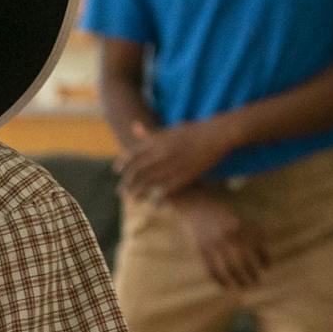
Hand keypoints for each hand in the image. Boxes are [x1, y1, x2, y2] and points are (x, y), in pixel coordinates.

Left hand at [115, 119, 233, 202]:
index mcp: (156, 141)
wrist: (216, 135)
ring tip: (133, 199)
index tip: (117, 171)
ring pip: (149, 183)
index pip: (132, 154)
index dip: (123, 164)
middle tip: (121, 192)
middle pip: (138, 171)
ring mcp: (171, 165)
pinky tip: (154, 204)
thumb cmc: (193, 130)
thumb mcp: (169, 129)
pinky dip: (158, 199)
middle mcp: (160, 153)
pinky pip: (166, 191)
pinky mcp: (184, 176)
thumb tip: (134, 126)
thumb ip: (150, 134)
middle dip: (127, 183)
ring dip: (139, 192)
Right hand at [173, 187, 267, 289]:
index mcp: (241, 225)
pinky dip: (219, 280)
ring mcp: (214, 243)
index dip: (264, 259)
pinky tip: (225, 286)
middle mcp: (229, 236)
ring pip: (230, 269)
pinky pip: (212, 270)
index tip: (267, 267)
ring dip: (239, 281)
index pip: (258, 247)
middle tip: (256, 281)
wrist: (193, 202)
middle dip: (252, 274)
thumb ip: (248, 228)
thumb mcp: (236, 214)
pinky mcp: (201, 249)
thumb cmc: (217, 209)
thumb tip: (262, 243)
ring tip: (244, 286)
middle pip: (245, 261)